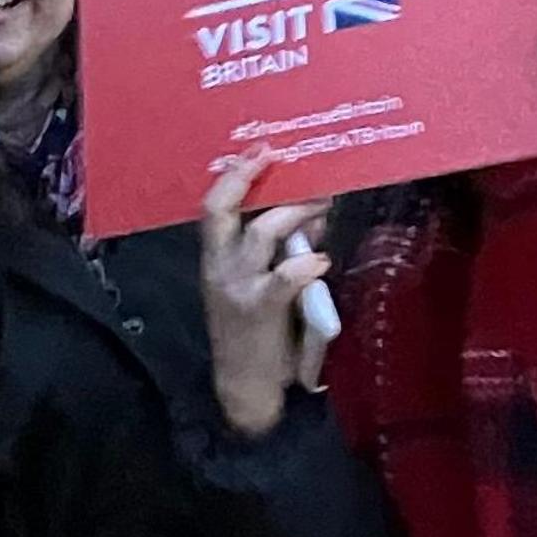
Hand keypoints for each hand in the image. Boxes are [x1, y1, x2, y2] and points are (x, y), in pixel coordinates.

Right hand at [201, 150, 333, 439]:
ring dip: (296, 215)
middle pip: (224, 209)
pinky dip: (306, 263)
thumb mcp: (257, 286)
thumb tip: (313, 215)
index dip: (235, 175)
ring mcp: (237, 287)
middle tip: (299, 170)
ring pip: (261, 234)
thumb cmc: (254, 333)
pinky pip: (284, 277)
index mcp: (214, 258)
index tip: (261, 150)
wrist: (244, 386)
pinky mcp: (260, 310)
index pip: (213, 206)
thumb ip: (280, 251)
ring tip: (323, 207)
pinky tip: (322, 260)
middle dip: (259, 182)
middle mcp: (219, 267)